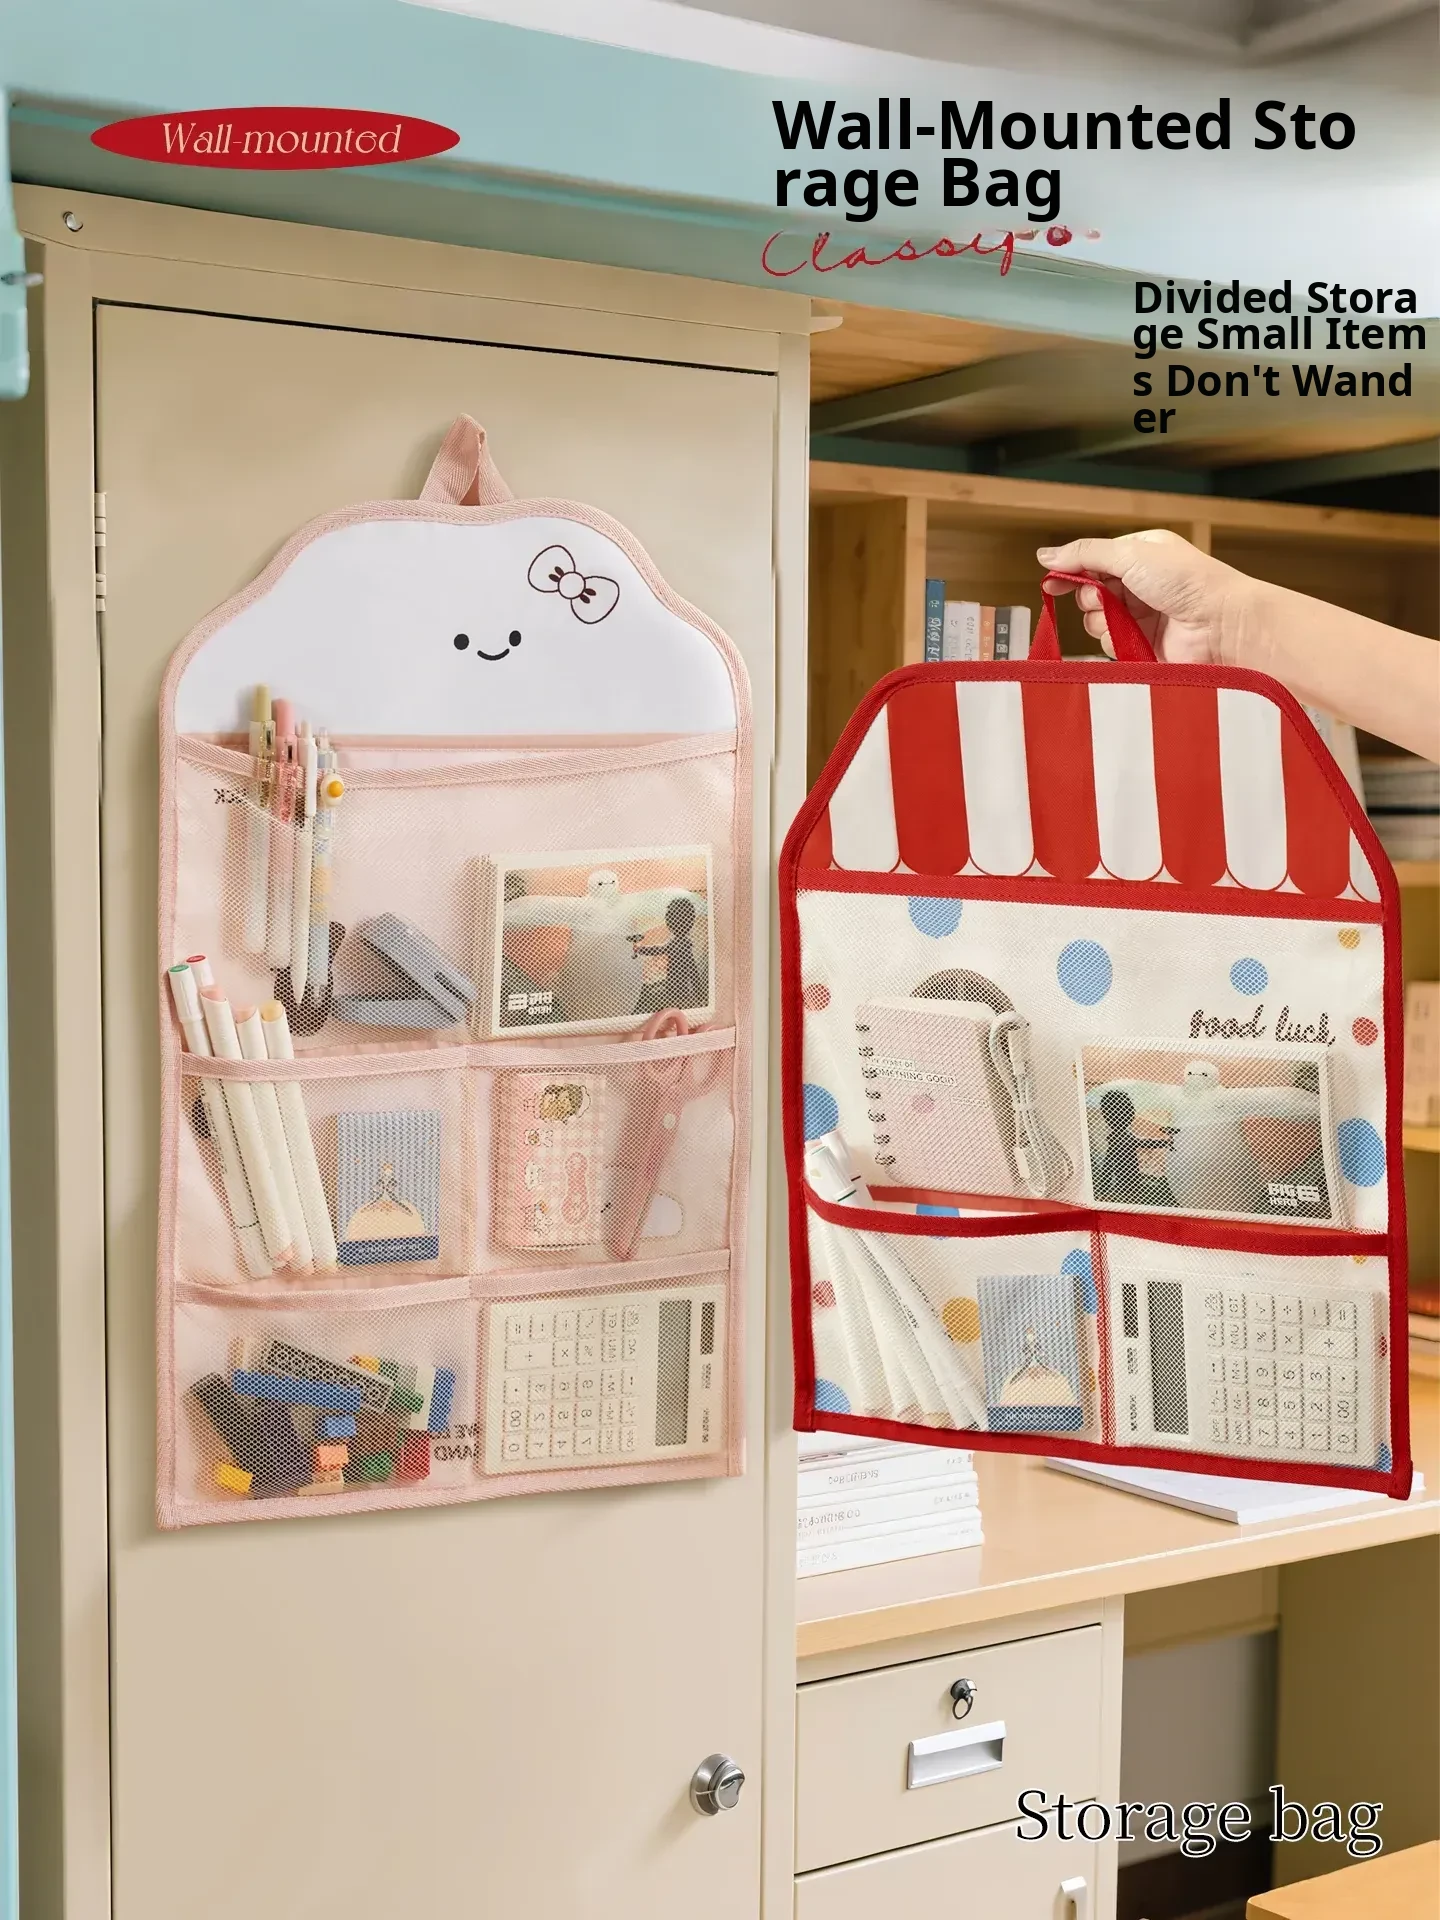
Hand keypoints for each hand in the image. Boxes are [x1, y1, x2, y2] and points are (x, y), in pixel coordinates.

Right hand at [1035, 530, 1265, 666]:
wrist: (1221, 625)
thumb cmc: (1187, 581)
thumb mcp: (1131, 554)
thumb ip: (1085, 554)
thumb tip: (1045, 555)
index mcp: (1140, 553)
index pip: (1093, 560)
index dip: (1070, 571)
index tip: (1051, 584)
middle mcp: (1140, 583)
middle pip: (1090, 591)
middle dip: (1089, 597)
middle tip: (1102, 598)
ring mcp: (1140, 615)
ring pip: (1095, 620)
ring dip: (1100, 620)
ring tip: (1120, 619)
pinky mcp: (1141, 645)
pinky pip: (1109, 644)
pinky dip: (1113, 641)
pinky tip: (1129, 637)